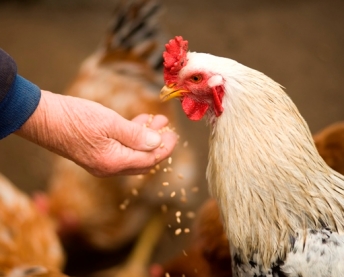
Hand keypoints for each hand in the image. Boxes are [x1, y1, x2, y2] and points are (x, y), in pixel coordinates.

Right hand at [15, 90, 177, 176]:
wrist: (42, 118)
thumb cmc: (74, 118)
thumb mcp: (110, 123)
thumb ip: (136, 135)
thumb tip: (158, 143)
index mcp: (114, 162)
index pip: (149, 160)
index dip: (164, 148)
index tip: (174, 134)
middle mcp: (109, 168)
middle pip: (143, 161)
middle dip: (157, 145)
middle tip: (167, 129)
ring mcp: (101, 163)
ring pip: (132, 154)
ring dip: (145, 139)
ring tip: (156, 121)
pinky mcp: (95, 154)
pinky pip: (120, 150)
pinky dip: (132, 138)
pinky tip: (138, 122)